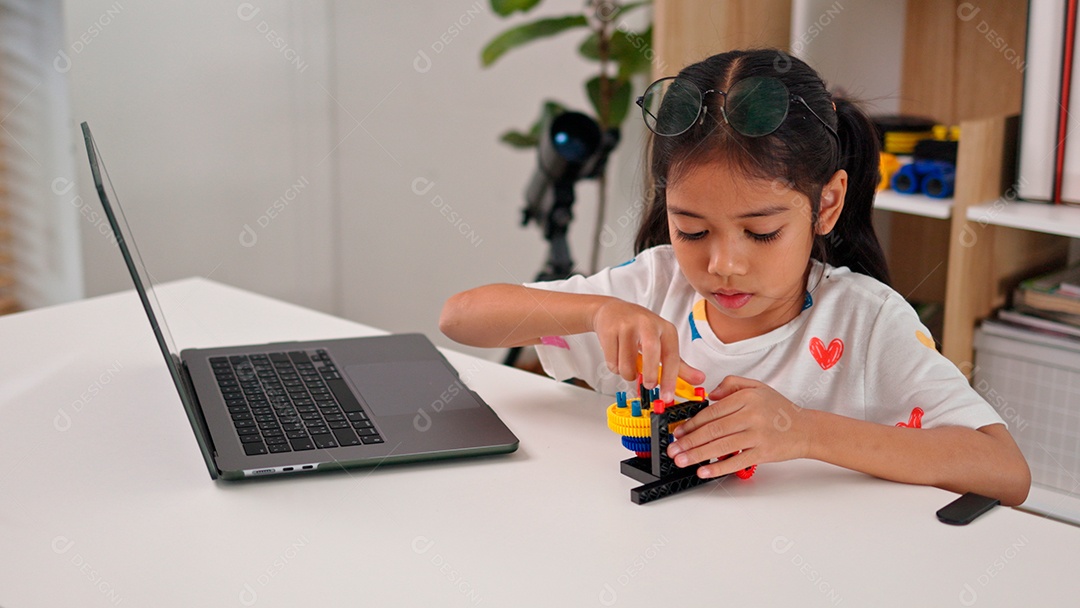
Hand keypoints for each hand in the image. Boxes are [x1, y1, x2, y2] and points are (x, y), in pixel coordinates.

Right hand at [589, 298, 703, 401]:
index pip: (672, 356)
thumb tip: (699, 379)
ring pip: (627, 363)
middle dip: (650, 374)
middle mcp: (648, 324)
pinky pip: (612, 361)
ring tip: (628, 365)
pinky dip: (614, 367)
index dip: (670, 379)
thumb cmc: (640, 329)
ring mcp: (627, 325)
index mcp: (665, 329)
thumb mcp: (662, 342)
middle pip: (651, 353)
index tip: (667, 397)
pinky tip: (616, 356)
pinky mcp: (609, 330)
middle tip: (649, 385)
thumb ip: (679, 364)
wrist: (612, 311)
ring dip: (627, 373)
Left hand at [667, 376, 809, 477]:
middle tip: (673, 449)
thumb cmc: (780, 410)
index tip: (678, 431)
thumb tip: (711, 394)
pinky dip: (718, 467)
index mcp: (746, 398)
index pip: (712, 412)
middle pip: (713, 430)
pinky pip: (736, 461)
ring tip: (681, 460)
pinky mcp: (763, 453)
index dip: (692, 423)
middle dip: (689, 441)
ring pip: (721, 445)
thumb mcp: (757, 387)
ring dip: (697, 455)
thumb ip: (732, 384)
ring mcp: (757, 435)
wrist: (806, 429)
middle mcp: (751, 415)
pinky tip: (703, 471)